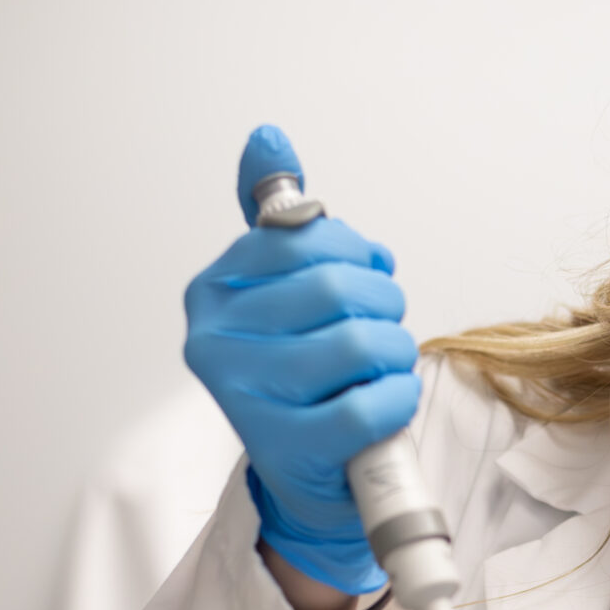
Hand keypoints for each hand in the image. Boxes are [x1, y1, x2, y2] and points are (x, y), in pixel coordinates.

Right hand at [183, 125, 420, 595]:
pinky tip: (383, 405)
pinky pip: (369, 405)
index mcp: (213, 291)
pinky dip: (396, 401)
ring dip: (393, 354)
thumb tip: (267, 136)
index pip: (305, 238)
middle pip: (335, 286)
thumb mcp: (287, 290)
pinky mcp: (287, 447)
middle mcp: (214, 340)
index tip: (364, 275)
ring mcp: (244, 397)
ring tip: (379, 370)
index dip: (357, 255)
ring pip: (359, 343)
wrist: (309, 473)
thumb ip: (281, 219)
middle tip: (382, 326)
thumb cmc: (306, 374)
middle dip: (383, 305)